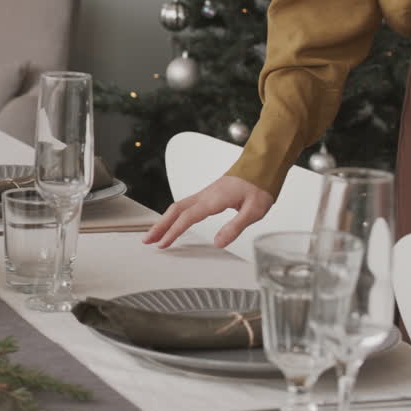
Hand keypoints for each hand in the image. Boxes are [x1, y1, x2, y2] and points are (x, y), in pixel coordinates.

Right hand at [143, 176, 273, 248]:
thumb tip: (218, 242)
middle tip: (147, 240)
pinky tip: (173, 222)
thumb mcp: (253, 211)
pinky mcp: (208, 194)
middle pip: (175, 210)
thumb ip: (234, 227)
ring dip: (164, 221)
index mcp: (213, 199)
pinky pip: (185, 205)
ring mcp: (205, 194)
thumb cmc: (260, 186)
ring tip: (155, 234)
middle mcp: (205, 195)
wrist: (263, 166)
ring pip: (178, 207)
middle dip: (159, 226)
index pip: (187, 217)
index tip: (163, 244)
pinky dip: (174, 215)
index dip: (173, 232)